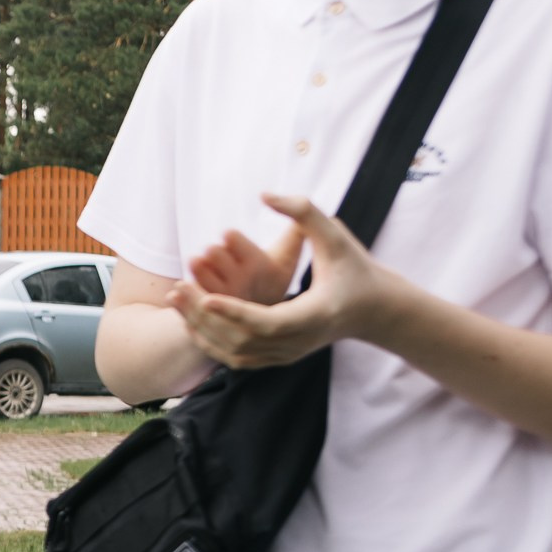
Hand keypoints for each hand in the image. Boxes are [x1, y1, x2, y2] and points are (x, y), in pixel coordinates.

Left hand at [165, 194, 399, 368]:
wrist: (375, 309)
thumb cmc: (355, 267)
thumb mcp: (335, 234)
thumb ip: (303, 211)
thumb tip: (265, 194)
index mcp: (314, 315)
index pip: (267, 323)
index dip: (234, 312)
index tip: (206, 295)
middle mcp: (299, 342)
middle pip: (243, 339)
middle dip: (205, 315)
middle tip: (176, 289)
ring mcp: (288, 355)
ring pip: (236, 352)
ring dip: (202, 327)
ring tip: (176, 298)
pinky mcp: (280, 358)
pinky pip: (238, 357)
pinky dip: (212, 340)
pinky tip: (189, 317)